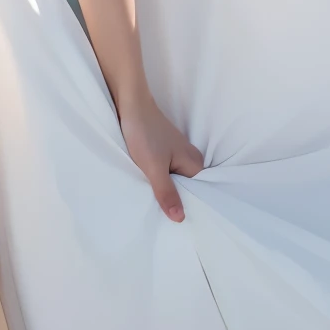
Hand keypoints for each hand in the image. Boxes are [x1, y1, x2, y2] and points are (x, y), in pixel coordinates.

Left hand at [118, 93, 204, 221]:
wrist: (130, 103)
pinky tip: (149, 188)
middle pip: (187, 188)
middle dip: (176, 201)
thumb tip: (180, 219)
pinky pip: (165, 172)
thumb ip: (166, 192)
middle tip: (166, 221)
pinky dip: (158, 180)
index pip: (200, 193)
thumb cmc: (144, 133)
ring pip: (174, 180)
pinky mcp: (163, 151)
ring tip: (156, 208)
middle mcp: (190, 158)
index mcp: (195, 162)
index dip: (191, 208)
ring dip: (165, 190)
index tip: (182, 225)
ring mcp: (176, 154)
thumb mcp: (153, 167)